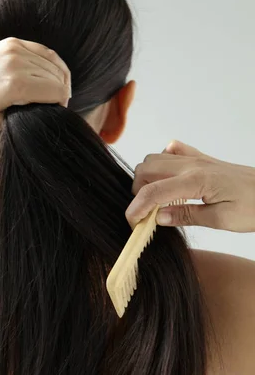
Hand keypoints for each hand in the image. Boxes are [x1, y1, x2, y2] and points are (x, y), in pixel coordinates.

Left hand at [0, 37, 71, 128]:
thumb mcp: (0, 121)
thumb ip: (28, 115)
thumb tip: (49, 110)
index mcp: (16, 86)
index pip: (58, 92)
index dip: (62, 104)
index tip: (56, 112)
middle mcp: (17, 64)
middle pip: (58, 78)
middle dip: (61, 93)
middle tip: (56, 104)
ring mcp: (15, 50)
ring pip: (54, 64)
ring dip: (58, 78)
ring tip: (55, 91)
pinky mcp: (13, 42)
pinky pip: (44, 51)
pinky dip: (51, 64)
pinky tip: (51, 75)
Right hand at [124, 140, 254, 232]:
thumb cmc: (254, 208)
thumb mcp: (221, 220)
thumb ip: (186, 216)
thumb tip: (157, 217)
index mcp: (196, 181)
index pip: (153, 192)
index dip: (136, 208)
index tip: (131, 222)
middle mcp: (192, 165)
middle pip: (146, 169)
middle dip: (138, 192)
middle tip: (146, 213)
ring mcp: (196, 159)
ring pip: (155, 159)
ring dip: (147, 178)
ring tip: (157, 200)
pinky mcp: (202, 159)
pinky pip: (172, 152)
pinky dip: (162, 164)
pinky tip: (169, 180)